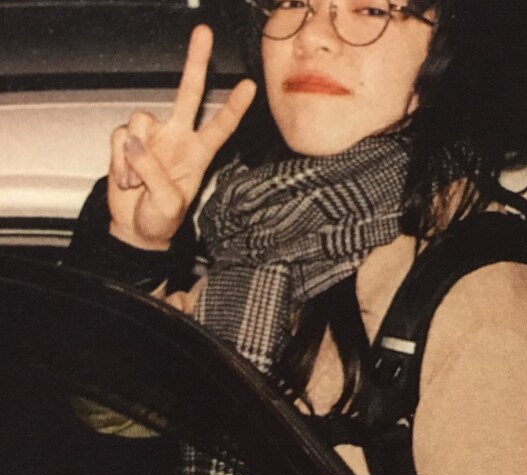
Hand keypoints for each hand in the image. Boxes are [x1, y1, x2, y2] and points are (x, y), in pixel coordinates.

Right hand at [107, 25, 255, 249]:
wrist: (135, 229)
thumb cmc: (161, 220)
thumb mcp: (167, 204)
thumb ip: (154, 172)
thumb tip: (136, 141)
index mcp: (198, 155)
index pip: (220, 126)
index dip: (233, 107)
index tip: (249, 86)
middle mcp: (177, 139)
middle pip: (188, 94)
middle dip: (195, 64)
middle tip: (204, 34)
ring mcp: (152, 138)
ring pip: (140, 118)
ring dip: (133, 154)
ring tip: (137, 183)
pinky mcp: (128, 142)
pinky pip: (119, 136)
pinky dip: (118, 159)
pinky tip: (126, 179)